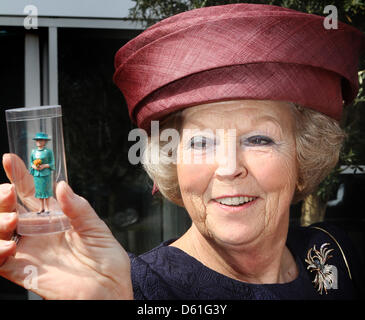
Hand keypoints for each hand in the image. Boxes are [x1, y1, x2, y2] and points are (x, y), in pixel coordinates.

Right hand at [0, 153, 132, 298]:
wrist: (110, 290)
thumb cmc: (107, 260)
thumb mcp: (97, 229)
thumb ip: (79, 209)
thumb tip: (62, 186)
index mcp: (55, 218)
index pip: (31, 193)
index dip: (20, 176)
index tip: (10, 159)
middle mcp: (39, 232)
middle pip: (9, 209)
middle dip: (3, 197)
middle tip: (9, 191)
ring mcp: (30, 251)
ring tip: (13, 219)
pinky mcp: (25, 272)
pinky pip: (0, 260)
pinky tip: (8, 245)